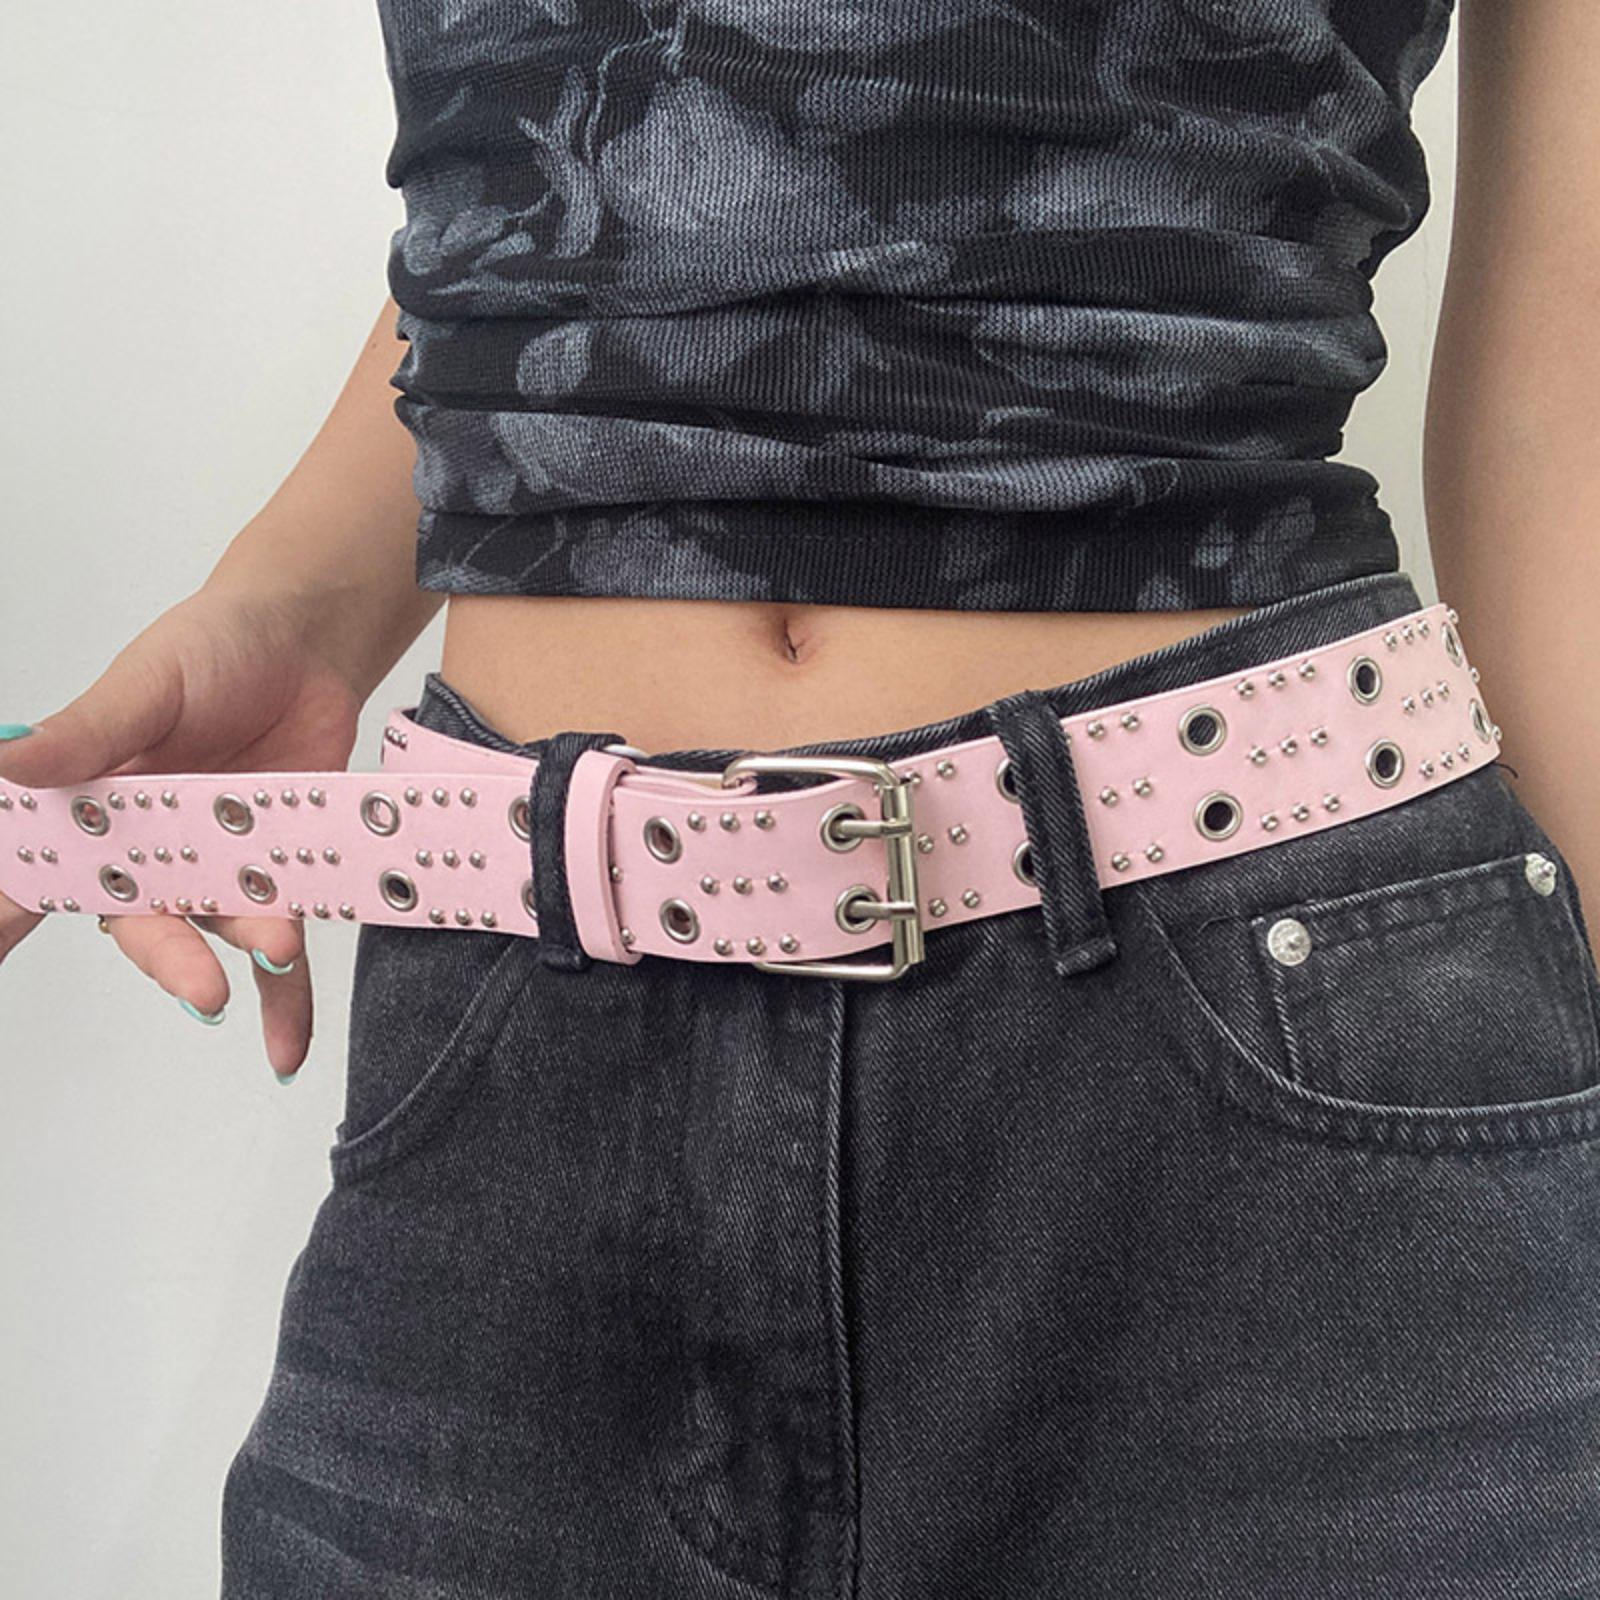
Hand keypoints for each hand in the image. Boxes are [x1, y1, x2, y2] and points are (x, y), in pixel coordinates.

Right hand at [0, 576, 366, 1079]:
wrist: (308, 642)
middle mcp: (150, 849)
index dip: (6, 923)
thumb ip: (87, 732)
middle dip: (167, 957)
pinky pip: (281, 942)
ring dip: (247, 954)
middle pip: (142, 921)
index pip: (37, 874)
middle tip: (198, 984)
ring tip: (279, 951)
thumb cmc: (214, 650)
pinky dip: (287, 996)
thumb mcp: (145, 684)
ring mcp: (218, 864)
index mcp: (94, 806)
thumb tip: (6, 761)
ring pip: (219, 932)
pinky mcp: (280, 870)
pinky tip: (288, 1049)